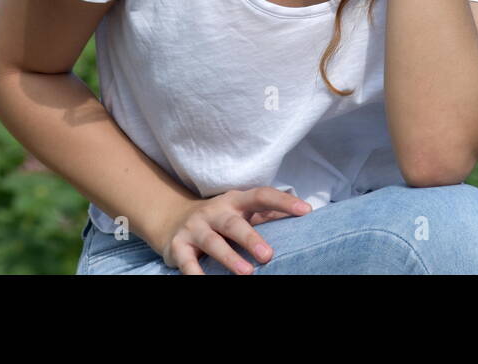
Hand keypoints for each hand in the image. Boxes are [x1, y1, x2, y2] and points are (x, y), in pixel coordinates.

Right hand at [156, 187, 312, 274]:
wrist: (171, 219)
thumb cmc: (219, 219)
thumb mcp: (240, 211)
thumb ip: (266, 214)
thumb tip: (303, 213)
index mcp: (235, 201)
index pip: (261, 196)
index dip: (283, 201)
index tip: (305, 211)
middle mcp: (214, 212)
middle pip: (233, 223)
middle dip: (250, 238)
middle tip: (268, 255)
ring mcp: (195, 228)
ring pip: (212, 242)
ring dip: (229, 258)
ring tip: (247, 273)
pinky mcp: (179, 246)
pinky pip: (187, 261)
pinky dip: (195, 273)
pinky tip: (204, 282)